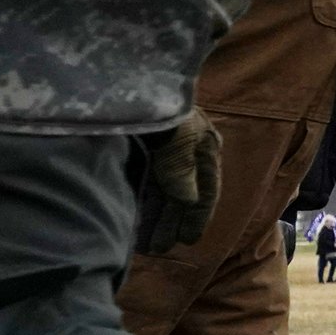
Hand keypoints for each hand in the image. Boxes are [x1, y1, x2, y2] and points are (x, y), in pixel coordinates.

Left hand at [136, 107, 221, 254]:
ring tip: (144, 242)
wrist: (129, 86)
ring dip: (154, 217)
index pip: (205, 190)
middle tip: (160, 248)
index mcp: (203, 148)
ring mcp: (159, 153)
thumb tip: (188, 201)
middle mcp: (184, 153)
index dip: (197, 217)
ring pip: (160, 192)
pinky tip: (132, 220)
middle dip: (171, 222)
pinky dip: (140, 203)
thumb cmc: (163, 112)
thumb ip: (183, 172)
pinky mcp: (136, 153)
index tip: (187, 241)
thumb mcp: (179, 142)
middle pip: (180, 195)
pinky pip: (142, 184)